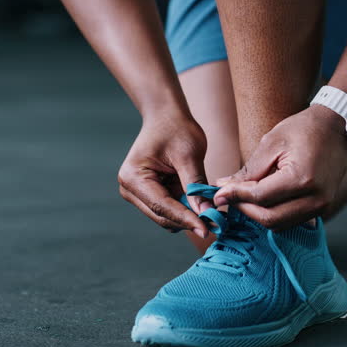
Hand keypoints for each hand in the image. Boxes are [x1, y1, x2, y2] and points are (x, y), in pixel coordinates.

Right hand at [117, 112, 210, 237]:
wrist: (166, 116)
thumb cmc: (176, 128)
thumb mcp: (189, 155)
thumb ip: (195, 186)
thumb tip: (206, 213)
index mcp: (133, 177)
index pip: (162, 206)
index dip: (185, 219)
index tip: (207, 229)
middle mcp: (130, 189)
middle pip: (161, 216)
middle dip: (188, 220)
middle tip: (216, 224)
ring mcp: (138, 193)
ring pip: (166, 217)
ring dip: (188, 216)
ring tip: (211, 212)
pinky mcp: (149, 194)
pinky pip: (169, 209)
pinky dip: (186, 209)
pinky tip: (202, 204)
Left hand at [213, 105, 346, 229]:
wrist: (337, 128)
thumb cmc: (304, 129)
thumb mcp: (272, 142)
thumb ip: (249, 171)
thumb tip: (224, 188)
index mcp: (302, 178)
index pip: (260, 197)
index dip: (236, 197)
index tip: (218, 193)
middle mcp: (315, 198)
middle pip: (270, 218)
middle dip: (245, 209)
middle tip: (229, 196)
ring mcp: (321, 206)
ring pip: (280, 224)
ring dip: (257, 214)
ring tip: (243, 196)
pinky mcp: (322, 208)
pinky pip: (291, 220)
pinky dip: (272, 213)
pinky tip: (261, 199)